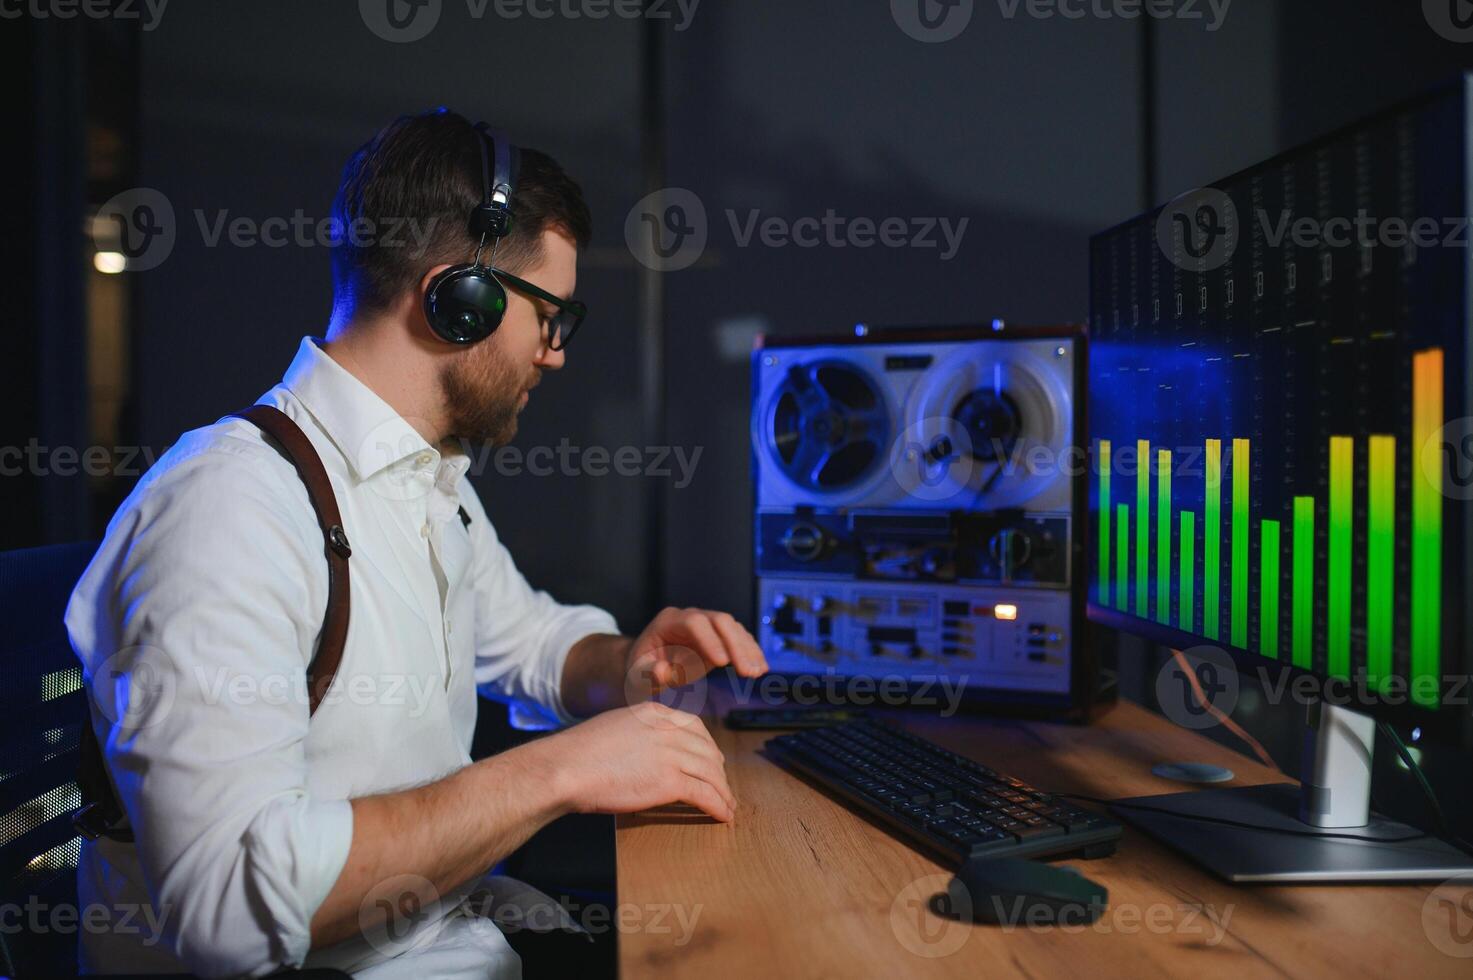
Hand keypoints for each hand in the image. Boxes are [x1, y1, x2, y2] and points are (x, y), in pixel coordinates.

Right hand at [538, 701, 736, 821]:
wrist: (566, 768)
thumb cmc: (580, 753)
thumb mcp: (616, 726)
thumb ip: (639, 732)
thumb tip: (648, 750)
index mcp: (655, 712)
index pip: (695, 727)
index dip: (708, 746)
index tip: (711, 760)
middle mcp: (668, 729)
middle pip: (707, 750)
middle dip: (718, 771)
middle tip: (721, 786)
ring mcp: (671, 754)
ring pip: (711, 773)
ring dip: (723, 792)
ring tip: (728, 806)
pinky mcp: (669, 781)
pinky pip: (705, 794)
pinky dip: (718, 806)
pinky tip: (722, 816)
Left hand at [628, 606, 768, 690]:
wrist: (649, 665)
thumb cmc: (642, 669)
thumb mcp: (638, 674)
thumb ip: (649, 673)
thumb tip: (663, 671)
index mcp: (669, 621)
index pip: (694, 622)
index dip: (709, 640)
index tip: (721, 663)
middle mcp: (692, 618)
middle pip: (720, 620)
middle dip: (736, 645)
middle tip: (746, 672)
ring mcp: (708, 625)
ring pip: (734, 628)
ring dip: (748, 650)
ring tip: (756, 673)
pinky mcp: (720, 637)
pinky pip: (740, 639)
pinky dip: (752, 653)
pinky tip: (761, 669)